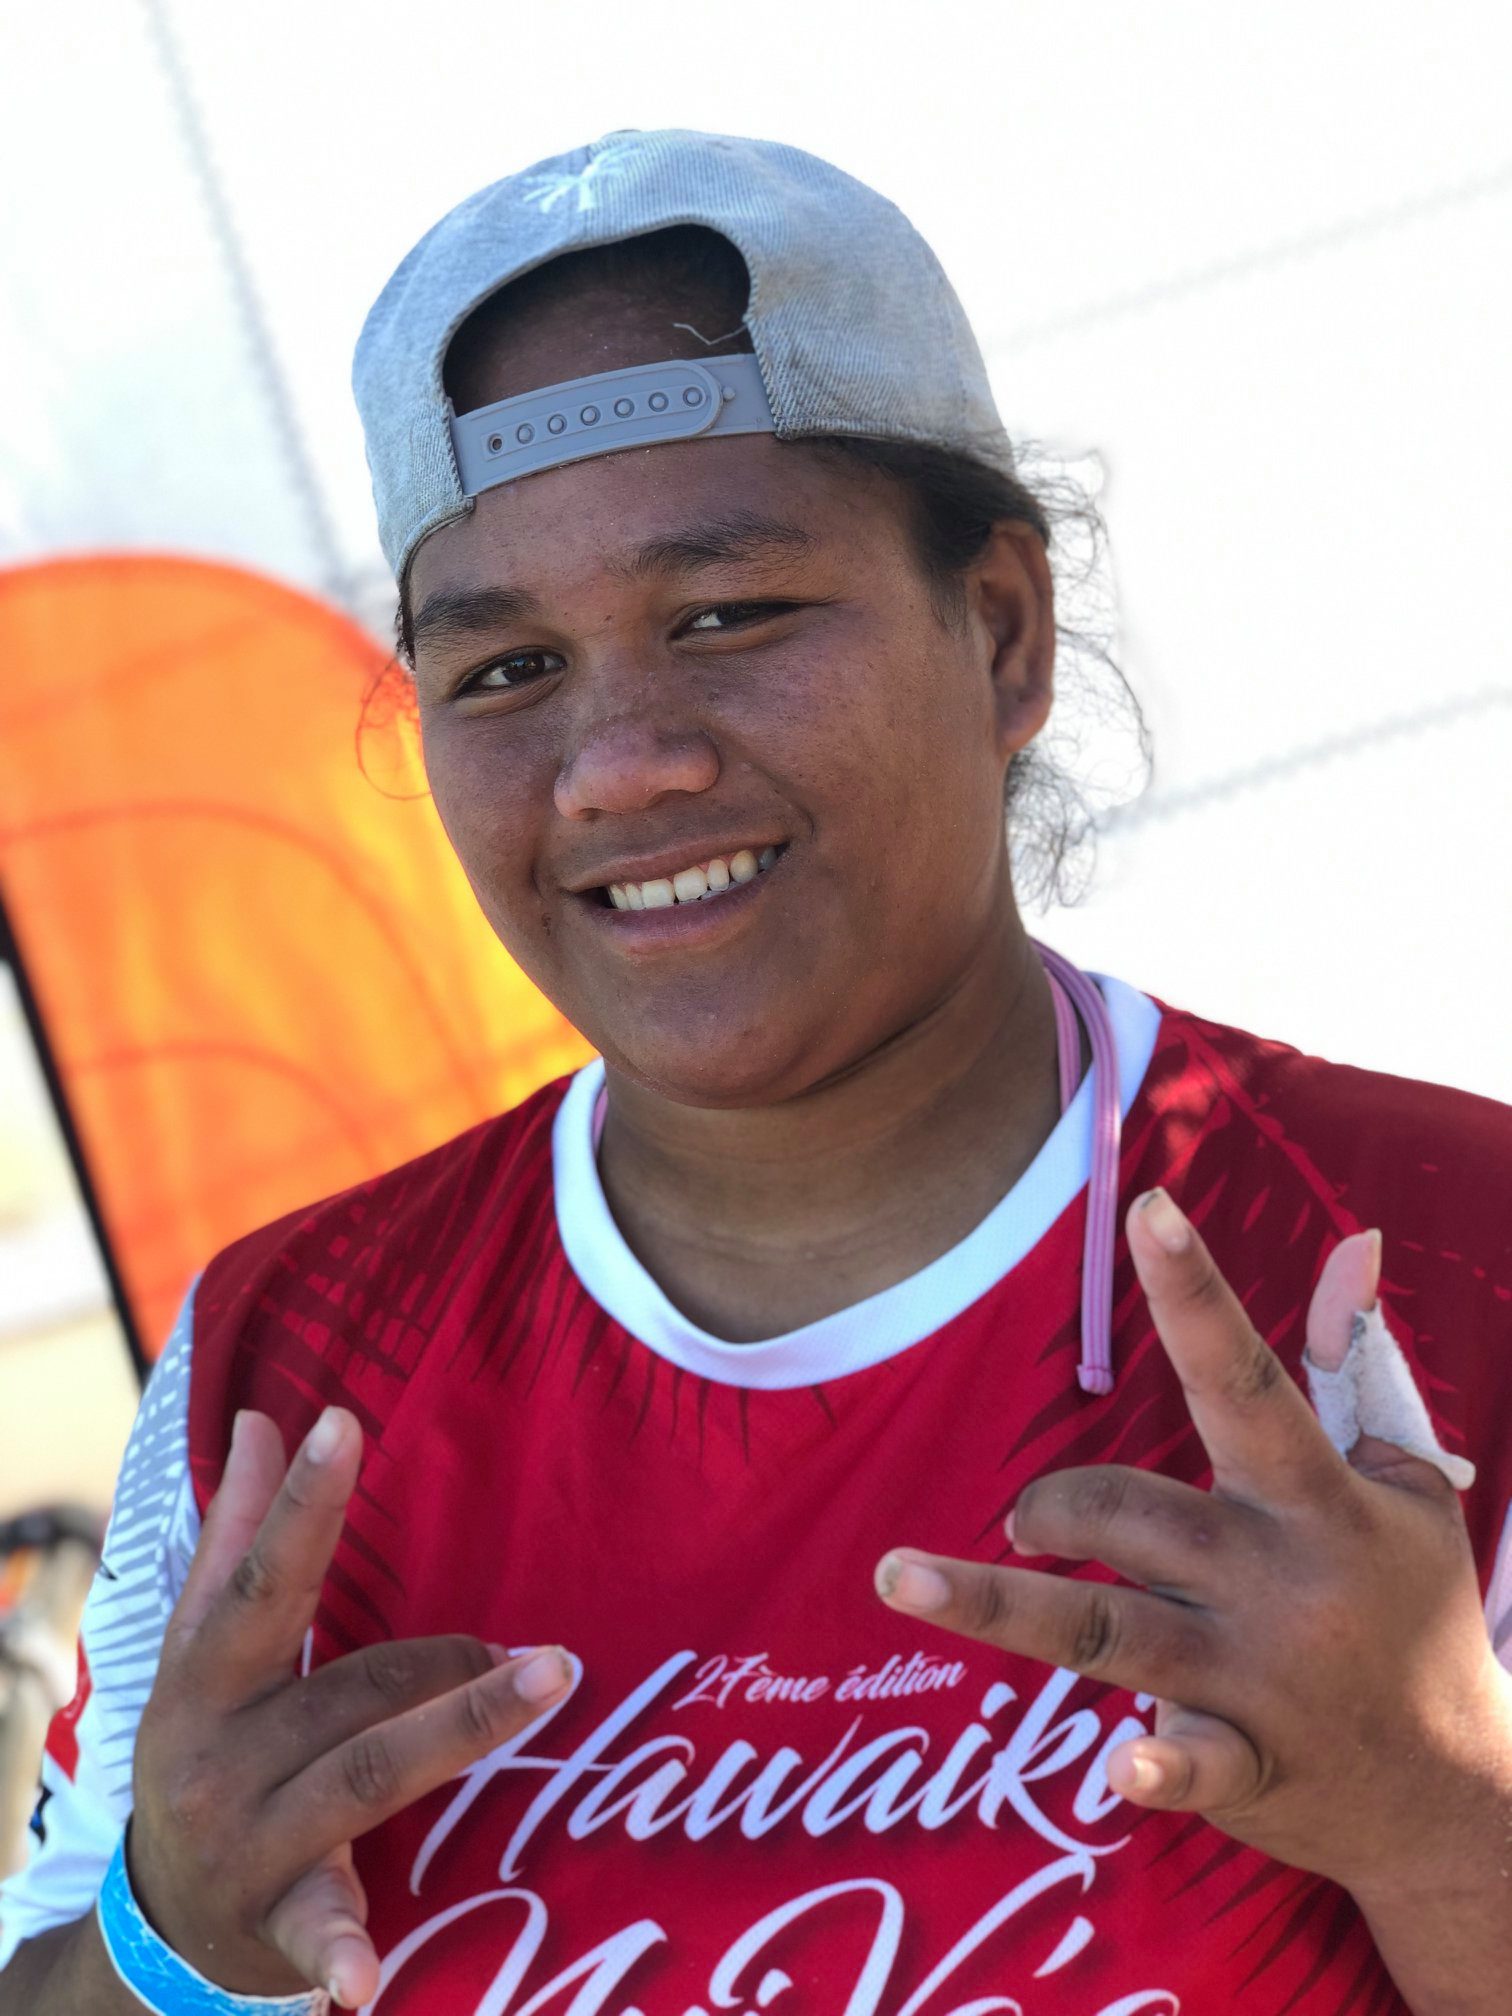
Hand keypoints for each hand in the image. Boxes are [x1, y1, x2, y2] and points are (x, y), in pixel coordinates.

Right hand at [129, 1407, 570, 2008]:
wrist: (154, 1930)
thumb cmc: (203, 1753)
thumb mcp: (200, 1652)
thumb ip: (235, 1536)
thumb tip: (256, 1423)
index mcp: (201, 1680)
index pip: (260, 1580)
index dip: (302, 1503)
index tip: (343, 1422)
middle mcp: (214, 1755)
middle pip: (350, 1685)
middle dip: (449, 1658)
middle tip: (544, 1653)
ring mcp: (243, 1842)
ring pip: (367, 1770)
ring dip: (463, 1724)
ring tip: (550, 1678)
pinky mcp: (271, 1922)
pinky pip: (309, 1932)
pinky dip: (336, 1952)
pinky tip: (364, 1977)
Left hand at [875, 1189, 1511, 1902]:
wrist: (1458, 1796)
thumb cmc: (1412, 1609)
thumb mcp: (1403, 1481)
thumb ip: (1355, 1362)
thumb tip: (1355, 1240)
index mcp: (1321, 1501)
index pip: (1245, 1379)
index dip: (1195, 1293)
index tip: (1148, 1208)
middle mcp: (1282, 1582)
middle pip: (1135, 1514)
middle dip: (1059, 1505)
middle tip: (1031, 1524)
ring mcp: (1261, 1680)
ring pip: (1110, 1631)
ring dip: (996, 1607)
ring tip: (897, 1577)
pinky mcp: (1251, 1769)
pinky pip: (1196, 1768)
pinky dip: (1160, 1772)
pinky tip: (1121, 1771)